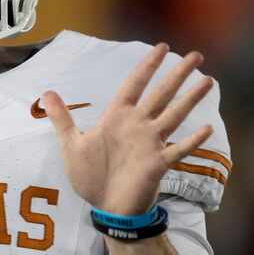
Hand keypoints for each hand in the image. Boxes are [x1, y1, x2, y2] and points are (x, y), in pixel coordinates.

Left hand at [42, 43, 213, 214]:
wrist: (105, 207)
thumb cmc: (90, 175)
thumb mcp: (70, 143)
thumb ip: (61, 118)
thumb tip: (46, 92)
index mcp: (117, 117)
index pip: (134, 84)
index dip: (148, 66)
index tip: (162, 47)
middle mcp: (137, 126)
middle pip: (160, 94)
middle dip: (177, 75)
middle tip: (197, 55)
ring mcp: (150, 144)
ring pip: (174, 115)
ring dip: (190, 99)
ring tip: (208, 81)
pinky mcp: (158, 164)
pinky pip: (178, 150)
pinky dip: (192, 140)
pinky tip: (206, 128)